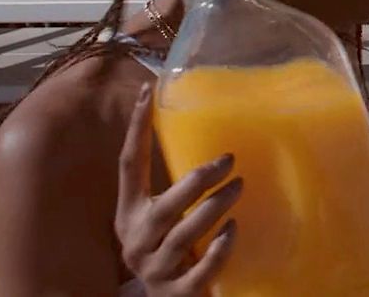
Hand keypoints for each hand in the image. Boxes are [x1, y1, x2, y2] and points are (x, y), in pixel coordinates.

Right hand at [115, 84, 241, 295]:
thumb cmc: (173, 249)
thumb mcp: (165, 217)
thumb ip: (178, 188)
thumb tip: (213, 140)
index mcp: (129, 213)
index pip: (129, 165)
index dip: (137, 129)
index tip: (148, 92)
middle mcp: (136, 240)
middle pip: (163, 207)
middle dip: (196, 182)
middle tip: (229, 159)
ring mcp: (155, 268)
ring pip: (183, 236)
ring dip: (214, 209)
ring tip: (239, 186)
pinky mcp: (176, 292)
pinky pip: (200, 269)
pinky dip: (219, 249)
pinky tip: (233, 230)